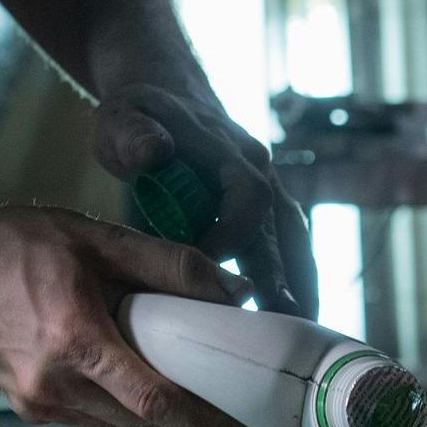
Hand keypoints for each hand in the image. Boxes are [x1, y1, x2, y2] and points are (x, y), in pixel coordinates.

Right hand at [0, 206, 279, 426]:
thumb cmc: (12, 246)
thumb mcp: (96, 237)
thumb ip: (168, 265)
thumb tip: (232, 292)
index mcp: (76, 341)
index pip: (160, 403)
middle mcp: (57, 385)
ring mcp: (40, 403)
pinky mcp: (30, 407)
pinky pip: (99, 421)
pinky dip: (136, 418)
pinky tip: (164, 411)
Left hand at [95, 82, 319, 320]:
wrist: (164, 95)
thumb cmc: (139, 114)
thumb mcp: (124, 117)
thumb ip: (133, 134)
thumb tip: (152, 151)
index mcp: (227, 149)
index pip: (247, 197)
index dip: (231, 234)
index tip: (204, 268)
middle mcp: (257, 169)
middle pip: (284, 228)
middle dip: (287, 276)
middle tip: (287, 322)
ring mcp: (265, 186)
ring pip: (294, 239)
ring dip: (301, 283)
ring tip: (302, 331)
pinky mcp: (261, 206)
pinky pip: (286, 243)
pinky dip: (293, 276)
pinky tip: (291, 315)